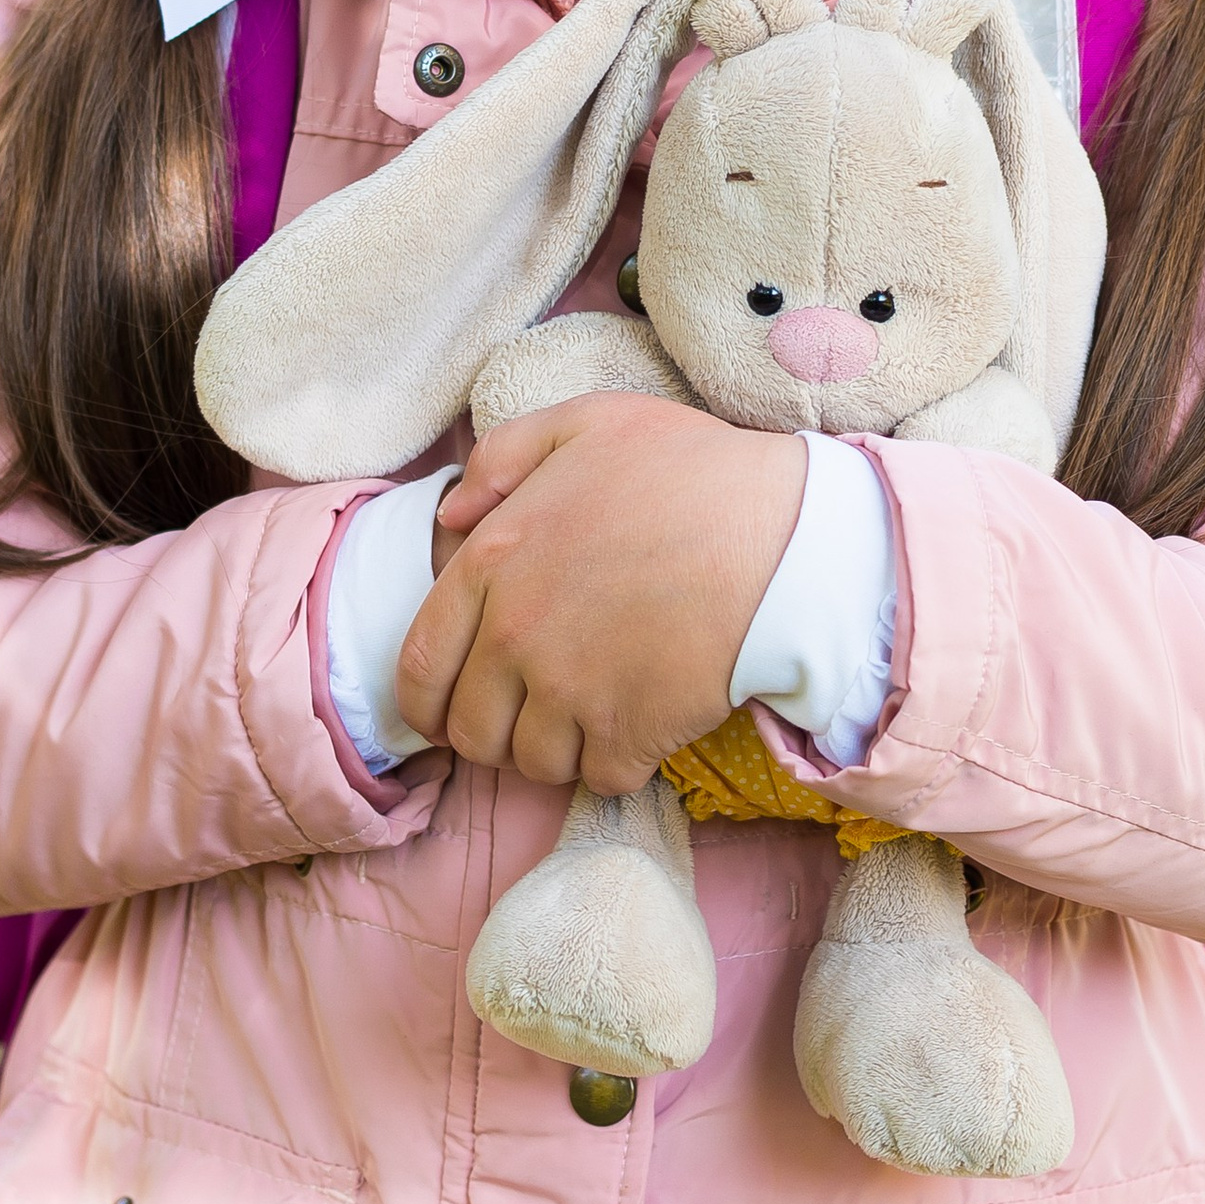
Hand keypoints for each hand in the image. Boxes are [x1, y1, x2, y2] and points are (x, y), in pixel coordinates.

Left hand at [398, 396, 803, 792]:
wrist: (786, 536)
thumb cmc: (693, 472)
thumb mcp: (588, 423)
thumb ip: (504, 457)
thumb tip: (450, 518)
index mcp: (493, 561)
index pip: (418, 663)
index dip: (424, 700)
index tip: (446, 708)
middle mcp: (517, 634)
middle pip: (470, 730)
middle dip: (492, 732)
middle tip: (528, 716)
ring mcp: (572, 690)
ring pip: (531, 764)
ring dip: (553, 751)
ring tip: (588, 716)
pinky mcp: (630, 731)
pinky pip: (597, 780)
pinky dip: (613, 764)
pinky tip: (637, 727)